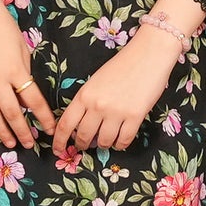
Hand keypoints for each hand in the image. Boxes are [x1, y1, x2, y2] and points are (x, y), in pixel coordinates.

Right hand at [0, 0, 50, 148]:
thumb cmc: (2, 24)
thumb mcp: (21, 46)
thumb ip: (23, 71)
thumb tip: (25, 95)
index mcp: (15, 69)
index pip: (33, 100)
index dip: (43, 117)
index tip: (50, 130)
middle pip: (12, 112)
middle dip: (23, 131)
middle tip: (29, 145)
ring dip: (2, 130)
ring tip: (11, 143)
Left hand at [52, 26, 181, 153]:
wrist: (148, 54)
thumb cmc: (122, 65)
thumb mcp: (95, 81)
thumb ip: (87, 101)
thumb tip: (82, 125)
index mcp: (84, 95)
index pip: (65, 124)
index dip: (59, 141)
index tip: (58, 150)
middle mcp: (97, 105)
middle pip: (83, 136)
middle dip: (82, 145)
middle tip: (85, 145)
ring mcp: (116, 112)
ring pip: (104, 142)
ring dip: (103, 145)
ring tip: (105, 141)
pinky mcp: (135, 117)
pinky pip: (124, 141)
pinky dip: (120, 144)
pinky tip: (120, 140)